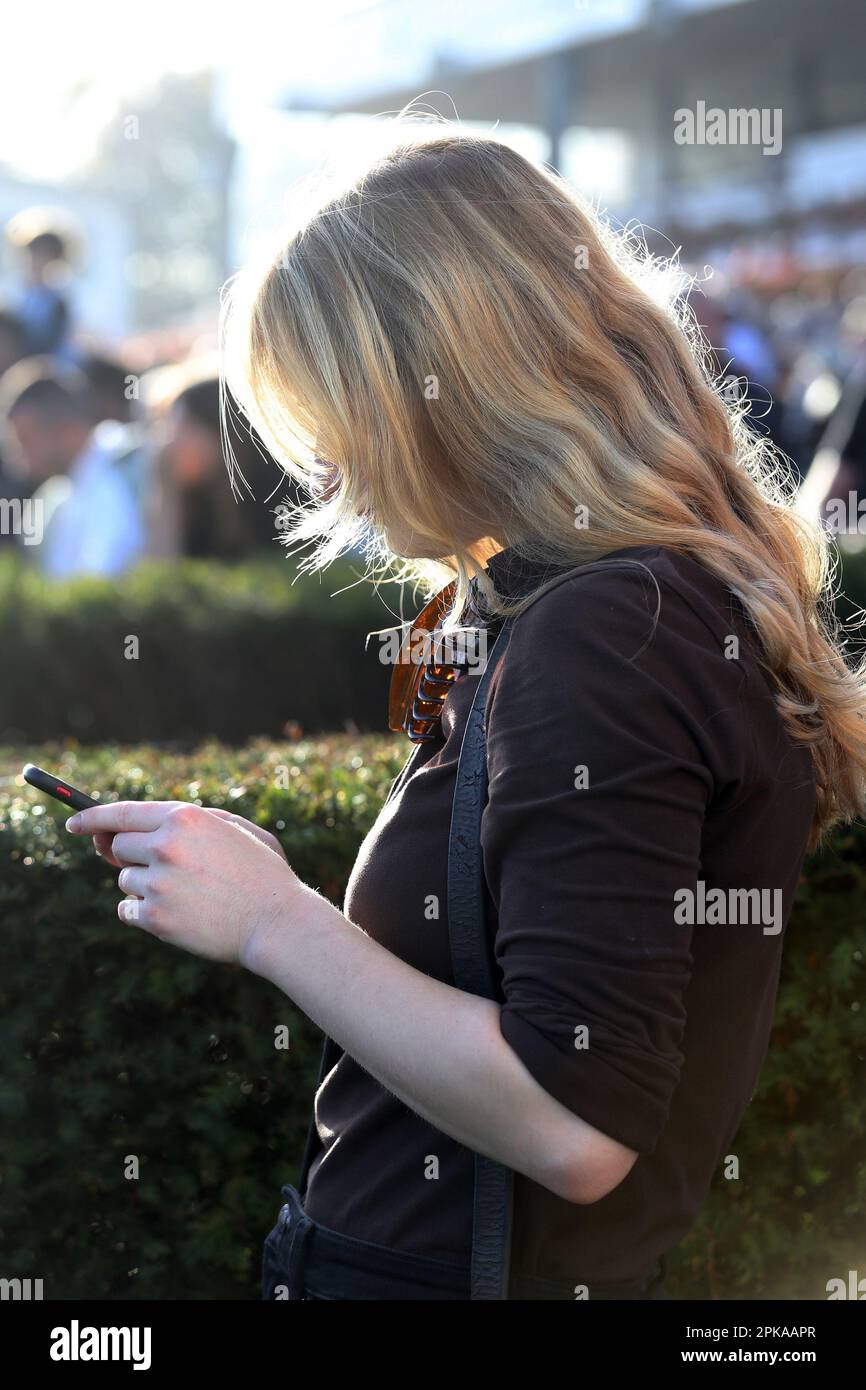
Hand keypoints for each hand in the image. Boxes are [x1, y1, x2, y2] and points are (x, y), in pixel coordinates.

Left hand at [67, 800, 298, 964]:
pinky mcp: (155, 917)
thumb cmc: (262, 874)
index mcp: (184, 817)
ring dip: (145, 886)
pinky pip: (126, 910)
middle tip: (163, 869)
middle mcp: (166, 845)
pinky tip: (176, 915)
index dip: (91, 817)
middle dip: (133, 856)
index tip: (73, 823)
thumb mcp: (235, 829)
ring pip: (124, 879)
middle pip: (119, 847)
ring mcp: (158, 882)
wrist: (277, 922)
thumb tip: (140, 827)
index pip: (121, 812)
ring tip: (187, 895)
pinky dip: (142, 913)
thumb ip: (190, 821)